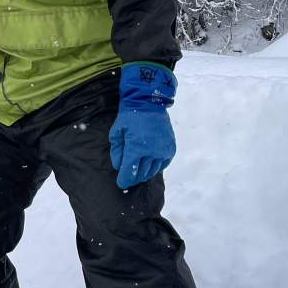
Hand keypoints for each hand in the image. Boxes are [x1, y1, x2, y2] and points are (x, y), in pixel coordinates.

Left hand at [108, 63, 176, 189]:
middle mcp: (152, 152)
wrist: (149, 103)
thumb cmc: (130, 117)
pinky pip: (162, 165)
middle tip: (128, 177)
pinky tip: (148, 165)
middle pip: (141, 174)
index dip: (124, 180)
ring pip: (152, 171)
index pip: (130, 172)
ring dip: (144, 173)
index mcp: (137, 148)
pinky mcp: (170, 149)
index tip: (120, 183)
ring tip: (137, 172)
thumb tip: (118, 167)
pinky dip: (155, 167)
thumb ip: (116, 151)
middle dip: (133, 178)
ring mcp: (163, 151)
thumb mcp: (117, 132)